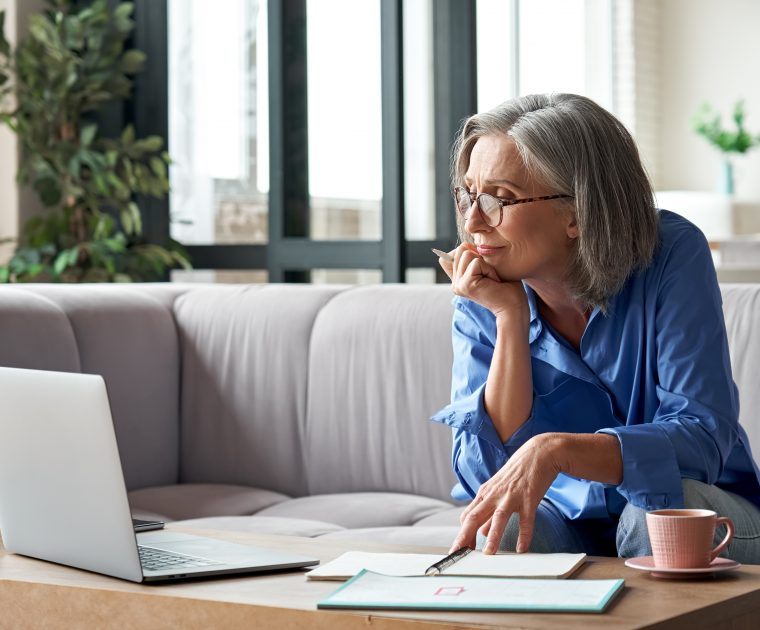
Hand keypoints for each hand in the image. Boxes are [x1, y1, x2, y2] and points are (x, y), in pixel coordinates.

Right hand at [438, 244, 526, 320]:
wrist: (513, 307)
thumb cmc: (506, 287)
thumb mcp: (487, 267)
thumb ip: (473, 258)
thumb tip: (465, 245)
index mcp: (458, 280)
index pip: (452, 254)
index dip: (470, 253)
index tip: (484, 270)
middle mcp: (455, 283)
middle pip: (461, 250)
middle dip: (480, 258)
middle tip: (490, 275)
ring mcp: (458, 285)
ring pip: (467, 253)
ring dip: (485, 264)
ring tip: (492, 279)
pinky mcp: (466, 285)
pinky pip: (476, 262)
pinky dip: (489, 269)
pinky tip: (494, 282)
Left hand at [449, 434, 561, 554]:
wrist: (538, 453)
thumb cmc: (517, 473)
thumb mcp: (499, 490)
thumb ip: (489, 511)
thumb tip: (481, 532)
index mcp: (485, 493)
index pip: (467, 516)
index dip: (461, 534)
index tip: (458, 550)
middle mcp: (494, 494)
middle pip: (474, 516)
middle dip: (465, 536)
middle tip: (458, 554)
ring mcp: (511, 496)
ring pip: (498, 518)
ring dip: (492, 536)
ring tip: (489, 554)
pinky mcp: (529, 497)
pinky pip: (526, 519)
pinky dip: (524, 535)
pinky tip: (521, 548)